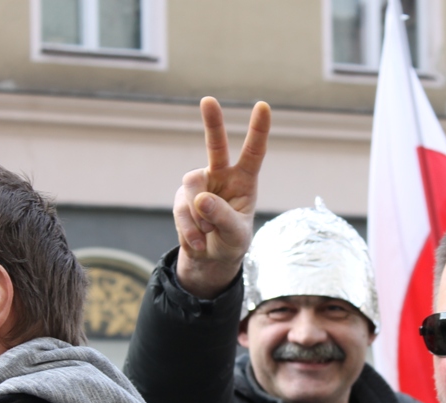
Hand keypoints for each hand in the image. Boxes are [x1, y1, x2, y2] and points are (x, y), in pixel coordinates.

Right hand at [175, 96, 270, 298]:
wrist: (211, 258)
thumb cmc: (232, 242)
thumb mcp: (235, 234)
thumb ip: (223, 217)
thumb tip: (200, 198)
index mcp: (244, 180)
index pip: (254, 152)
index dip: (258, 130)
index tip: (263, 106)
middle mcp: (221, 175)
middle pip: (215, 145)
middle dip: (212, 123)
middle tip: (209, 100)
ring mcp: (199, 185)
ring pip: (192, 190)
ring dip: (199, 218)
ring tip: (208, 234)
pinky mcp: (182, 198)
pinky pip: (181, 210)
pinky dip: (190, 231)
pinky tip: (199, 242)